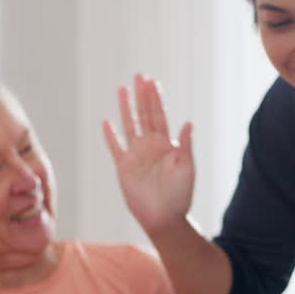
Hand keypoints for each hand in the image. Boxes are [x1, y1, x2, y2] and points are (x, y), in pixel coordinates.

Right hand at [103, 75, 195, 235]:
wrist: (164, 217)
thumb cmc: (180, 195)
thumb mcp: (187, 168)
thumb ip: (186, 145)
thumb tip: (188, 122)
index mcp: (167, 144)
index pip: (160, 116)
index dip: (156, 98)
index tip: (152, 82)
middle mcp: (151, 146)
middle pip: (144, 114)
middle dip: (142, 95)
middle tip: (139, 76)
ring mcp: (137, 155)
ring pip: (130, 125)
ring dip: (126, 108)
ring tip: (122, 90)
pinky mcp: (124, 167)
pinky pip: (115, 147)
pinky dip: (111, 135)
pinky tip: (106, 122)